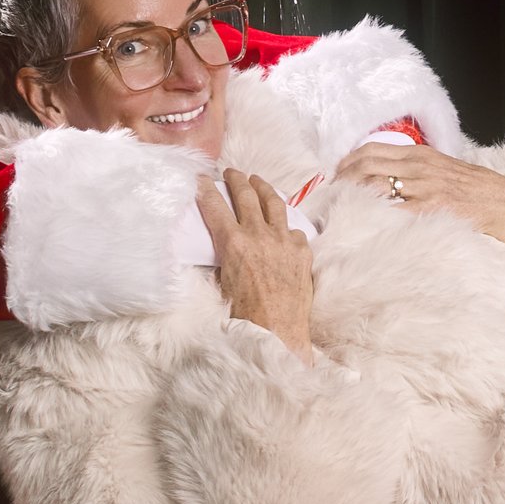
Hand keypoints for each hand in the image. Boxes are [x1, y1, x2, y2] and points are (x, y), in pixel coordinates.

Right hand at [197, 170, 313, 356]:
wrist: (277, 331)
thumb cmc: (244, 314)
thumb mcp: (223, 281)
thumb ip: (224, 256)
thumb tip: (224, 244)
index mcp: (233, 243)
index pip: (215, 205)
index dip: (206, 189)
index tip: (202, 178)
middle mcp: (259, 235)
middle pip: (246, 195)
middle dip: (236, 180)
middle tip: (232, 172)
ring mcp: (284, 240)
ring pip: (274, 203)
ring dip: (263, 188)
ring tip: (257, 181)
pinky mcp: (302, 250)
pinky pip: (292, 229)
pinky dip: (284, 225)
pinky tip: (281, 225)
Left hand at [333, 146, 504, 253]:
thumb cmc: (480, 195)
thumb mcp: (447, 173)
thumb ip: (419, 176)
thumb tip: (387, 186)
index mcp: (421, 157)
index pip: (369, 153)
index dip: (344, 167)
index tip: (331, 183)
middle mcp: (418, 168)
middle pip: (362, 169)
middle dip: (338, 185)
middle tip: (323, 203)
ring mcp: (424, 188)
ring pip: (371, 187)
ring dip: (347, 201)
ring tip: (332, 216)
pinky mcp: (431, 208)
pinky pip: (391, 210)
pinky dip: (370, 215)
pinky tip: (357, 226)